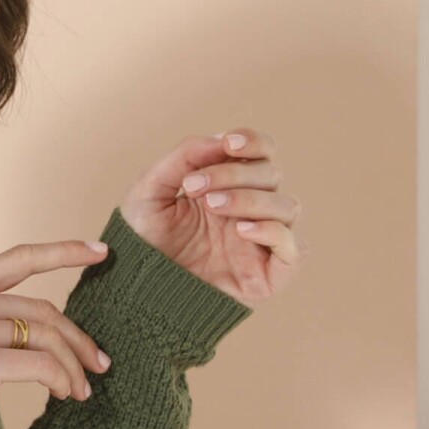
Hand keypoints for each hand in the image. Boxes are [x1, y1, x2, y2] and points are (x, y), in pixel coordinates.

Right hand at [0, 240, 113, 412]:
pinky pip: (39, 365)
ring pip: (46, 338)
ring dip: (72, 366)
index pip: (20, 258)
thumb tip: (30, 332)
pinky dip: (60, 379)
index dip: (64, 252)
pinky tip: (62, 392)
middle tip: (99, 363)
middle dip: (78, 339)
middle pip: (43, 311)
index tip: (100, 252)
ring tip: (81, 390)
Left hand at [117, 129, 306, 305]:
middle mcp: (250, 211)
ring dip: (251, 198)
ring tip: (211, 206)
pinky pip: (294, 248)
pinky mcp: (269, 275)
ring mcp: (261, 243)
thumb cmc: (141, 242)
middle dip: (235, 174)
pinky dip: (274, 232)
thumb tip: (222, 138)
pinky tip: (240, 229)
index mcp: (228, 187)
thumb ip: (183, 158)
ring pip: (287, 206)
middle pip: (272, 175)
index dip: (255, 142)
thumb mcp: (149, 191)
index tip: (230, 143)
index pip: (262, 154)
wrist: (134, 290)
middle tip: (194, 189)